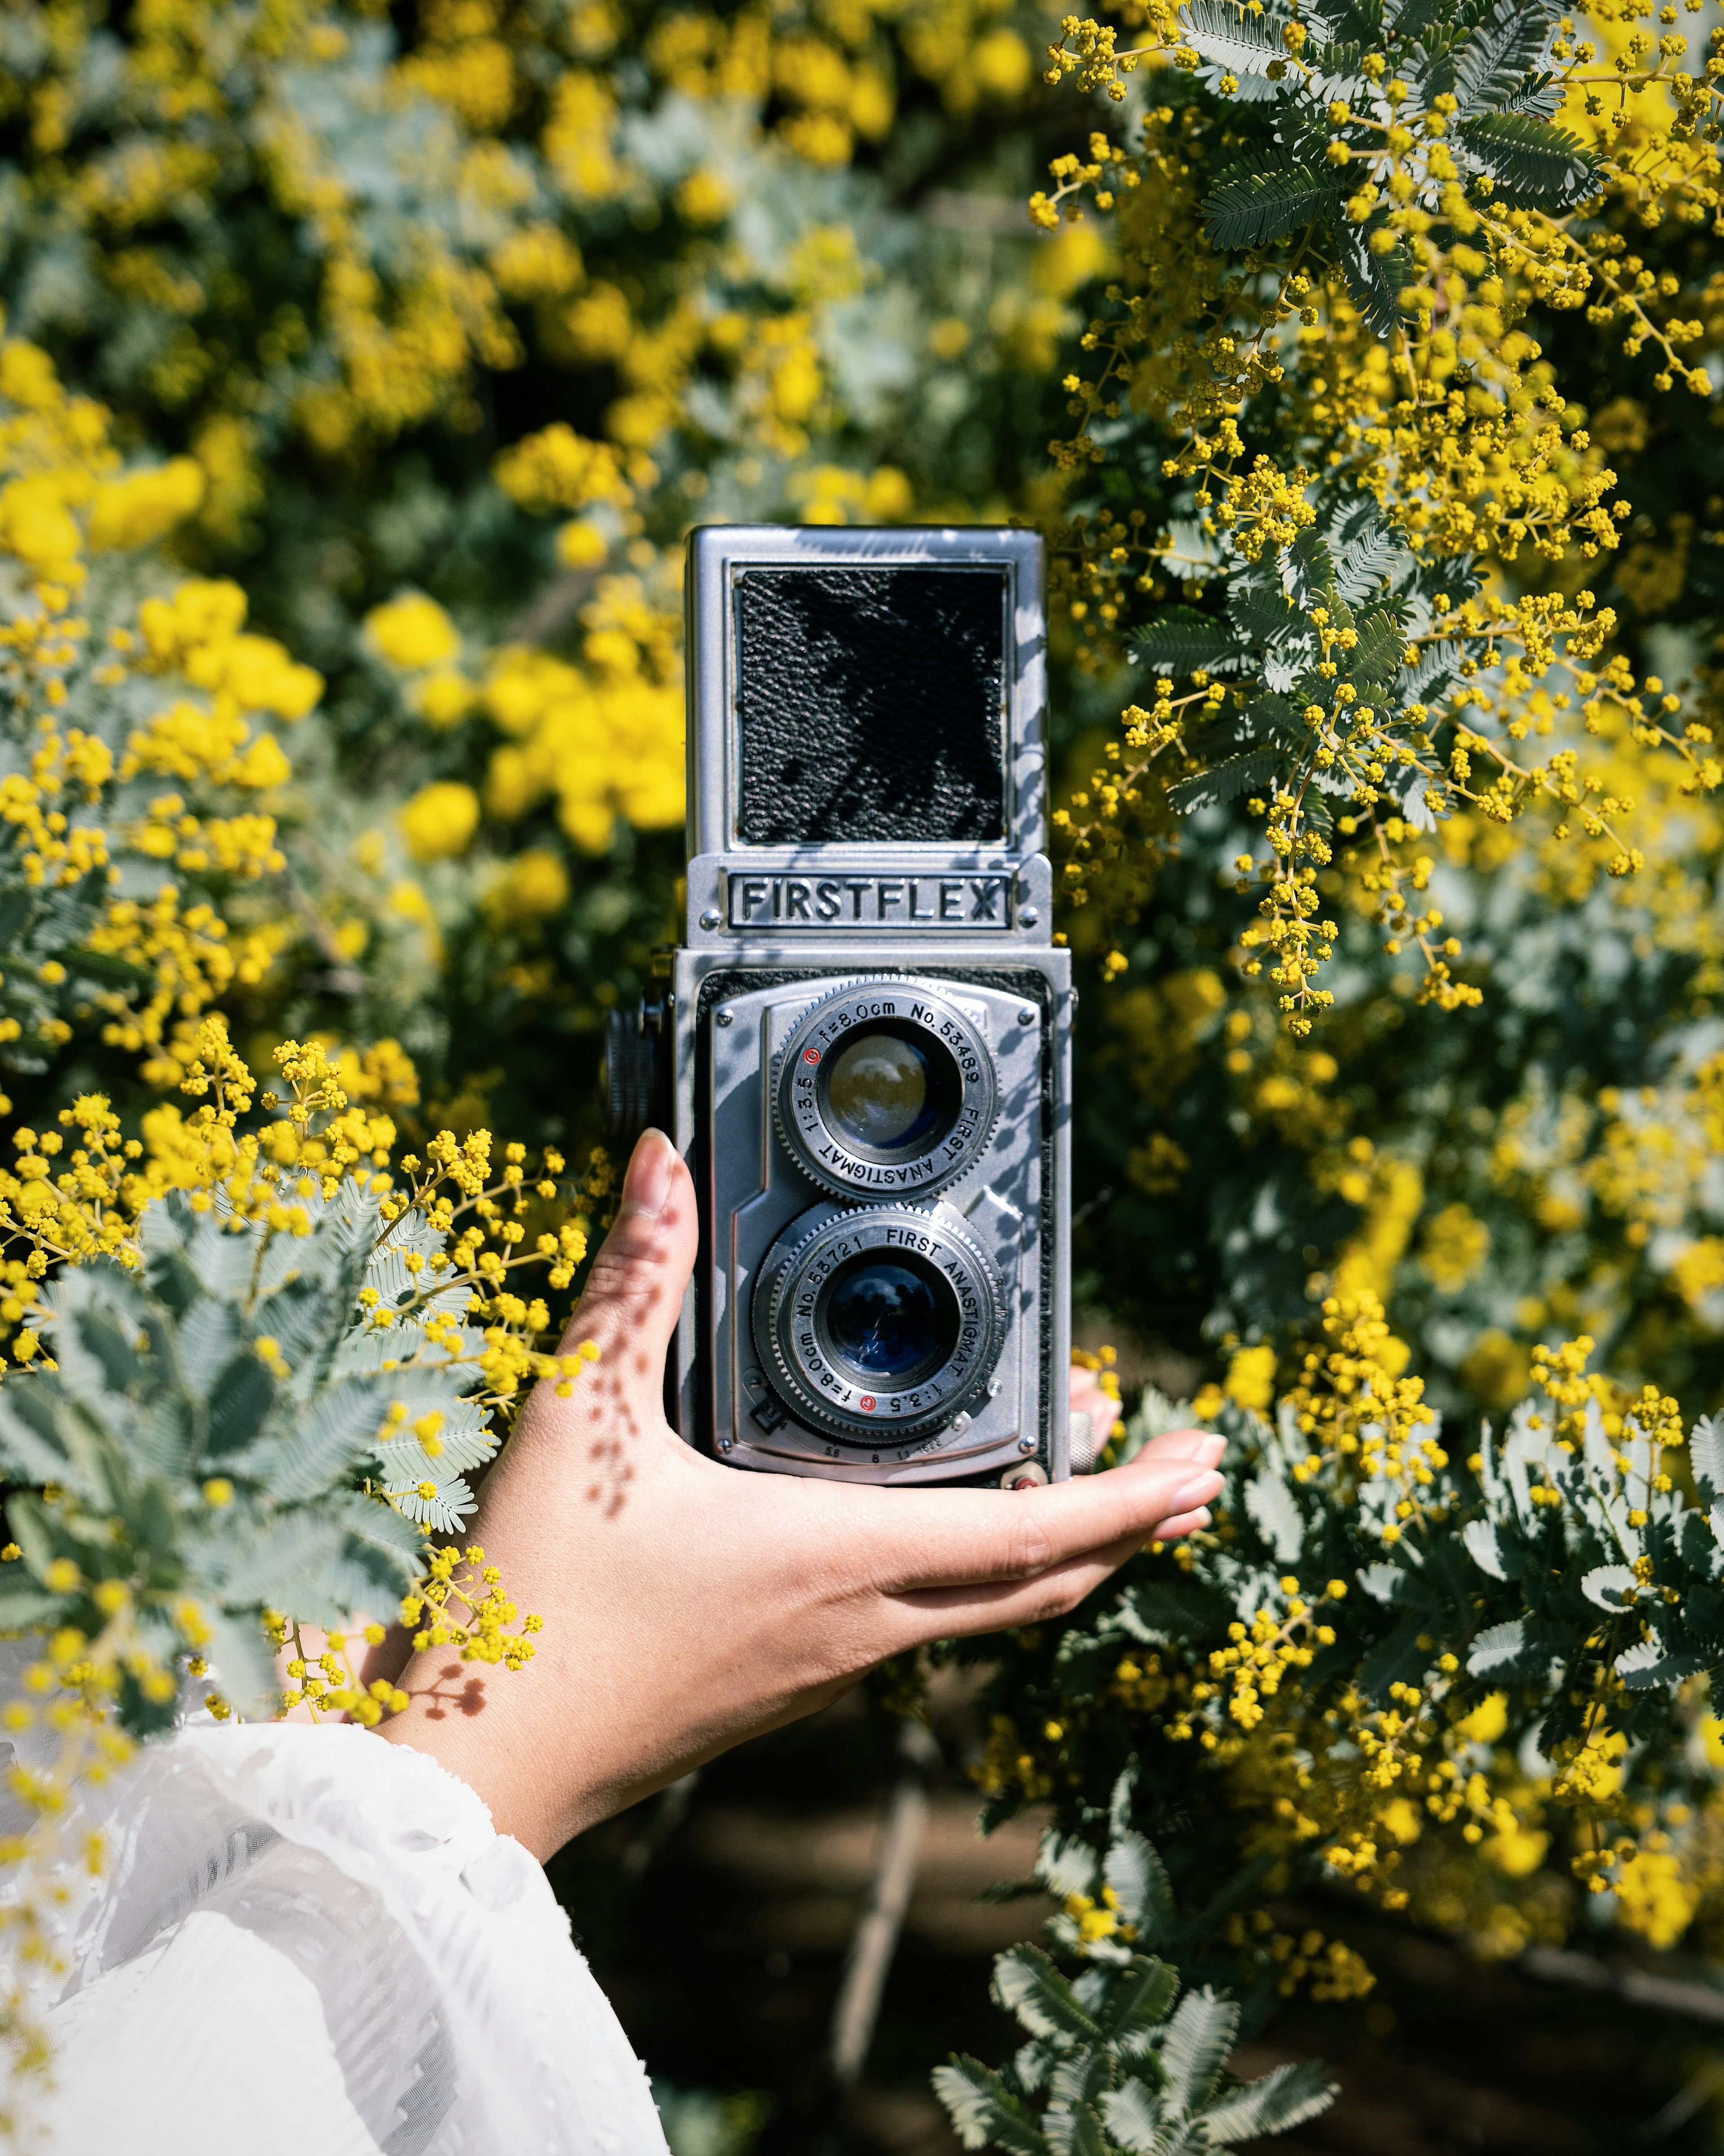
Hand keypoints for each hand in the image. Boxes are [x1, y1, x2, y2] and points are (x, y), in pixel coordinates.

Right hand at [380, 1131, 1223, 1857]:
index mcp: (834, 1559)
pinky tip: (951, 1546)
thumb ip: (629, 1283)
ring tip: (1098, 1499)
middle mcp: (855, 1626)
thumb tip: (658, 1164)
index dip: (1131, 1500)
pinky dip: (979, 1582)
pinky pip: (920, 1630)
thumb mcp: (577, 1421)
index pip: (1030, 1536)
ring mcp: (825, 1670)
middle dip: (1128, 1528)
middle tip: (1189, 1476)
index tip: (1204, 1466)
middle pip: (1038, 1586)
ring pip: (985, 1615)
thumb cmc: (531, 1598)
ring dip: (1056, 1555)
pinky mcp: (786, 1686)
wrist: (473, 1761)